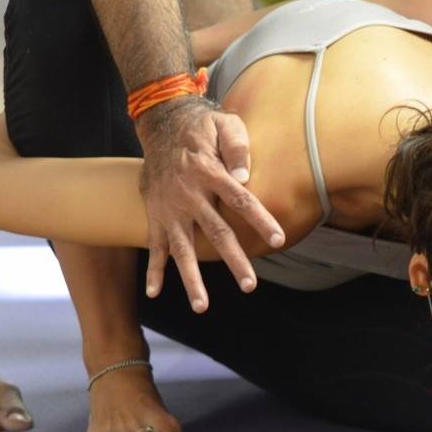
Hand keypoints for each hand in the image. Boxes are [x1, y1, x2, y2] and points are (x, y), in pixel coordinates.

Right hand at [136, 95, 284, 312]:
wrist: (160, 125)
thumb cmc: (201, 128)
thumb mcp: (224, 124)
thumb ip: (237, 147)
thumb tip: (246, 177)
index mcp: (208, 172)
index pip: (240, 199)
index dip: (260, 219)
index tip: (278, 239)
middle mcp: (188, 195)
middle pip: (215, 232)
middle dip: (233, 260)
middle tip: (249, 285)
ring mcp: (169, 209)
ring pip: (182, 249)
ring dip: (191, 279)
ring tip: (202, 306)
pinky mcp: (156, 216)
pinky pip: (154, 247)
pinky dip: (153, 270)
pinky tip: (154, 293)